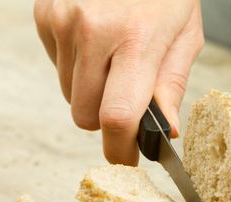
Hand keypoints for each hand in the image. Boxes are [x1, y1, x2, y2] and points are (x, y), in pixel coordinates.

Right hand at [34, 0, 203, 164]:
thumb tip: (163, 131)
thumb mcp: (185, 32)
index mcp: (137, 39)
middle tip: (123, 95)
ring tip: (110, 55)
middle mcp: (94, 31)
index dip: (118, 149)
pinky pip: (56, 65)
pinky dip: (74, 64)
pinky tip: (93, 38)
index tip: (124, 158)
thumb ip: (171, 85)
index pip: (118, 117)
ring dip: (89, 88)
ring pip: (68, 93)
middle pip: (84, 115)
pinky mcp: (46, 14)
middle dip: (103, 117)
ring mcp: (63, 21)